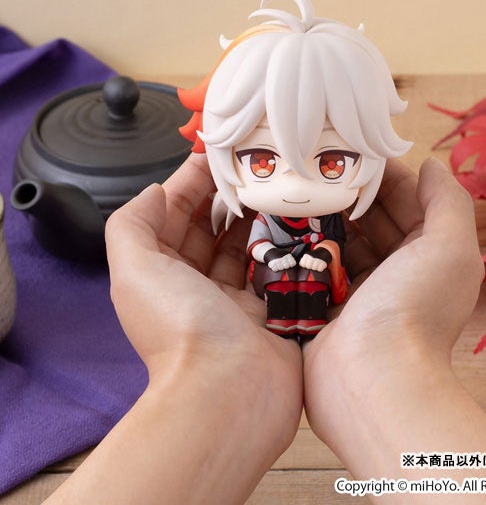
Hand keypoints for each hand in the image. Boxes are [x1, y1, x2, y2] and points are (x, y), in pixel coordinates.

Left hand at [47, 154, 302, 504]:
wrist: (231, 390)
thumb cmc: (180, 326)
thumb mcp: (134, 269)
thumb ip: (133, 224)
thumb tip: (154, 192)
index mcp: (160, 274)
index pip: (173, 215)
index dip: (190, 182)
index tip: (215, 153)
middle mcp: (195, 285)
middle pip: (210, 228)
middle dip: (226, 195)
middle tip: (252, 165)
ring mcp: (234, 298)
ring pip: (243, 245)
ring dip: (255, 215)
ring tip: (274, 185)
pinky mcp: (270, 309)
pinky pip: (274, 267)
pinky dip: (281, 244)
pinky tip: (294, 219)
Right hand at [301, 158, 485, 490]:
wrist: (370, 380)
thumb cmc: (414, 308)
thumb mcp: (450, 248)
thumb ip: (448, 202)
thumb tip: (432, 165)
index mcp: (426, 254)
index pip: (405, 199)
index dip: (382, 172)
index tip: (350, 146)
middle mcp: (394, 270)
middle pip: (370, 217)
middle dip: (347, 189)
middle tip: (314, 161)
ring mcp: (357, 288)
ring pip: (339, 238)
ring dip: (322, 214)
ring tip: (294, 183)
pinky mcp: (324, 304)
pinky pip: (314, 264)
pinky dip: (303, 244)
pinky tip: (282, 220)